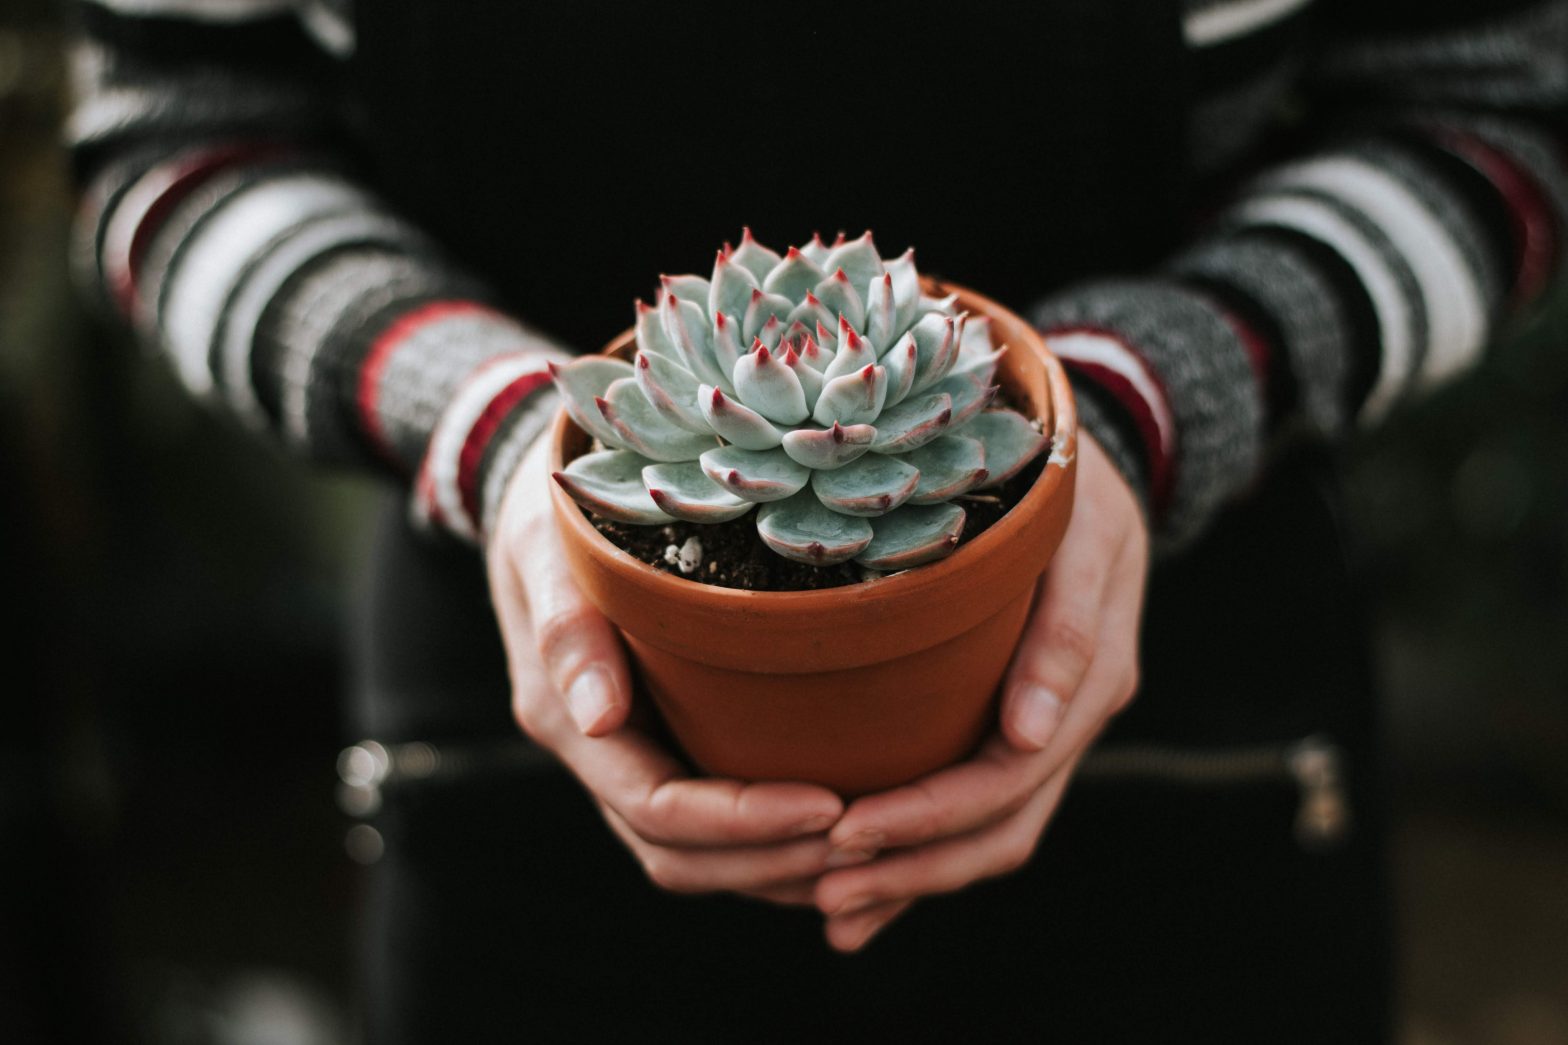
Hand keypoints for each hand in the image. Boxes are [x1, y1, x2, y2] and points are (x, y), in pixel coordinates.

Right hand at [486, 438, 852, 901]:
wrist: (547, 490)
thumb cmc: (554, 506)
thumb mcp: (547, 545)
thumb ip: (569, 629)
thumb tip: (598, 721)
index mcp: (566, 716)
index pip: (657, 808)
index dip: (742, 823)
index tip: (830, 805)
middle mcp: (598, 753)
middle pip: (681, 855)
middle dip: (773, 862)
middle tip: (871, 841)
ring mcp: (628, 755)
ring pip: (699, 856)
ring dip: (779, 870)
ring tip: (871, 851)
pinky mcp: (663, 741)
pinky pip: (714, 826)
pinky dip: (772, 846)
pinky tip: (842, 832)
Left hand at [813, 430, 1149, 950]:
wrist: (1097, 466)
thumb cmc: (1070, 477)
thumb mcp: (1079, 531)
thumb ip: (1064, 631)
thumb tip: (1028, 738)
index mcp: (1091, 676)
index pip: (1007, 778)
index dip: (927, 816)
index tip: (844, 834)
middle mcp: (1073, 717)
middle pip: (1000, 827)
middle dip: (914, 868)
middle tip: (824, 895)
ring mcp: (1052, 725)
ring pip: (994, 833)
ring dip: (917, 878)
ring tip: (835, 914)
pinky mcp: (1024, 724)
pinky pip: (985, 805)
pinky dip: (929, 852)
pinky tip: (868, 890)